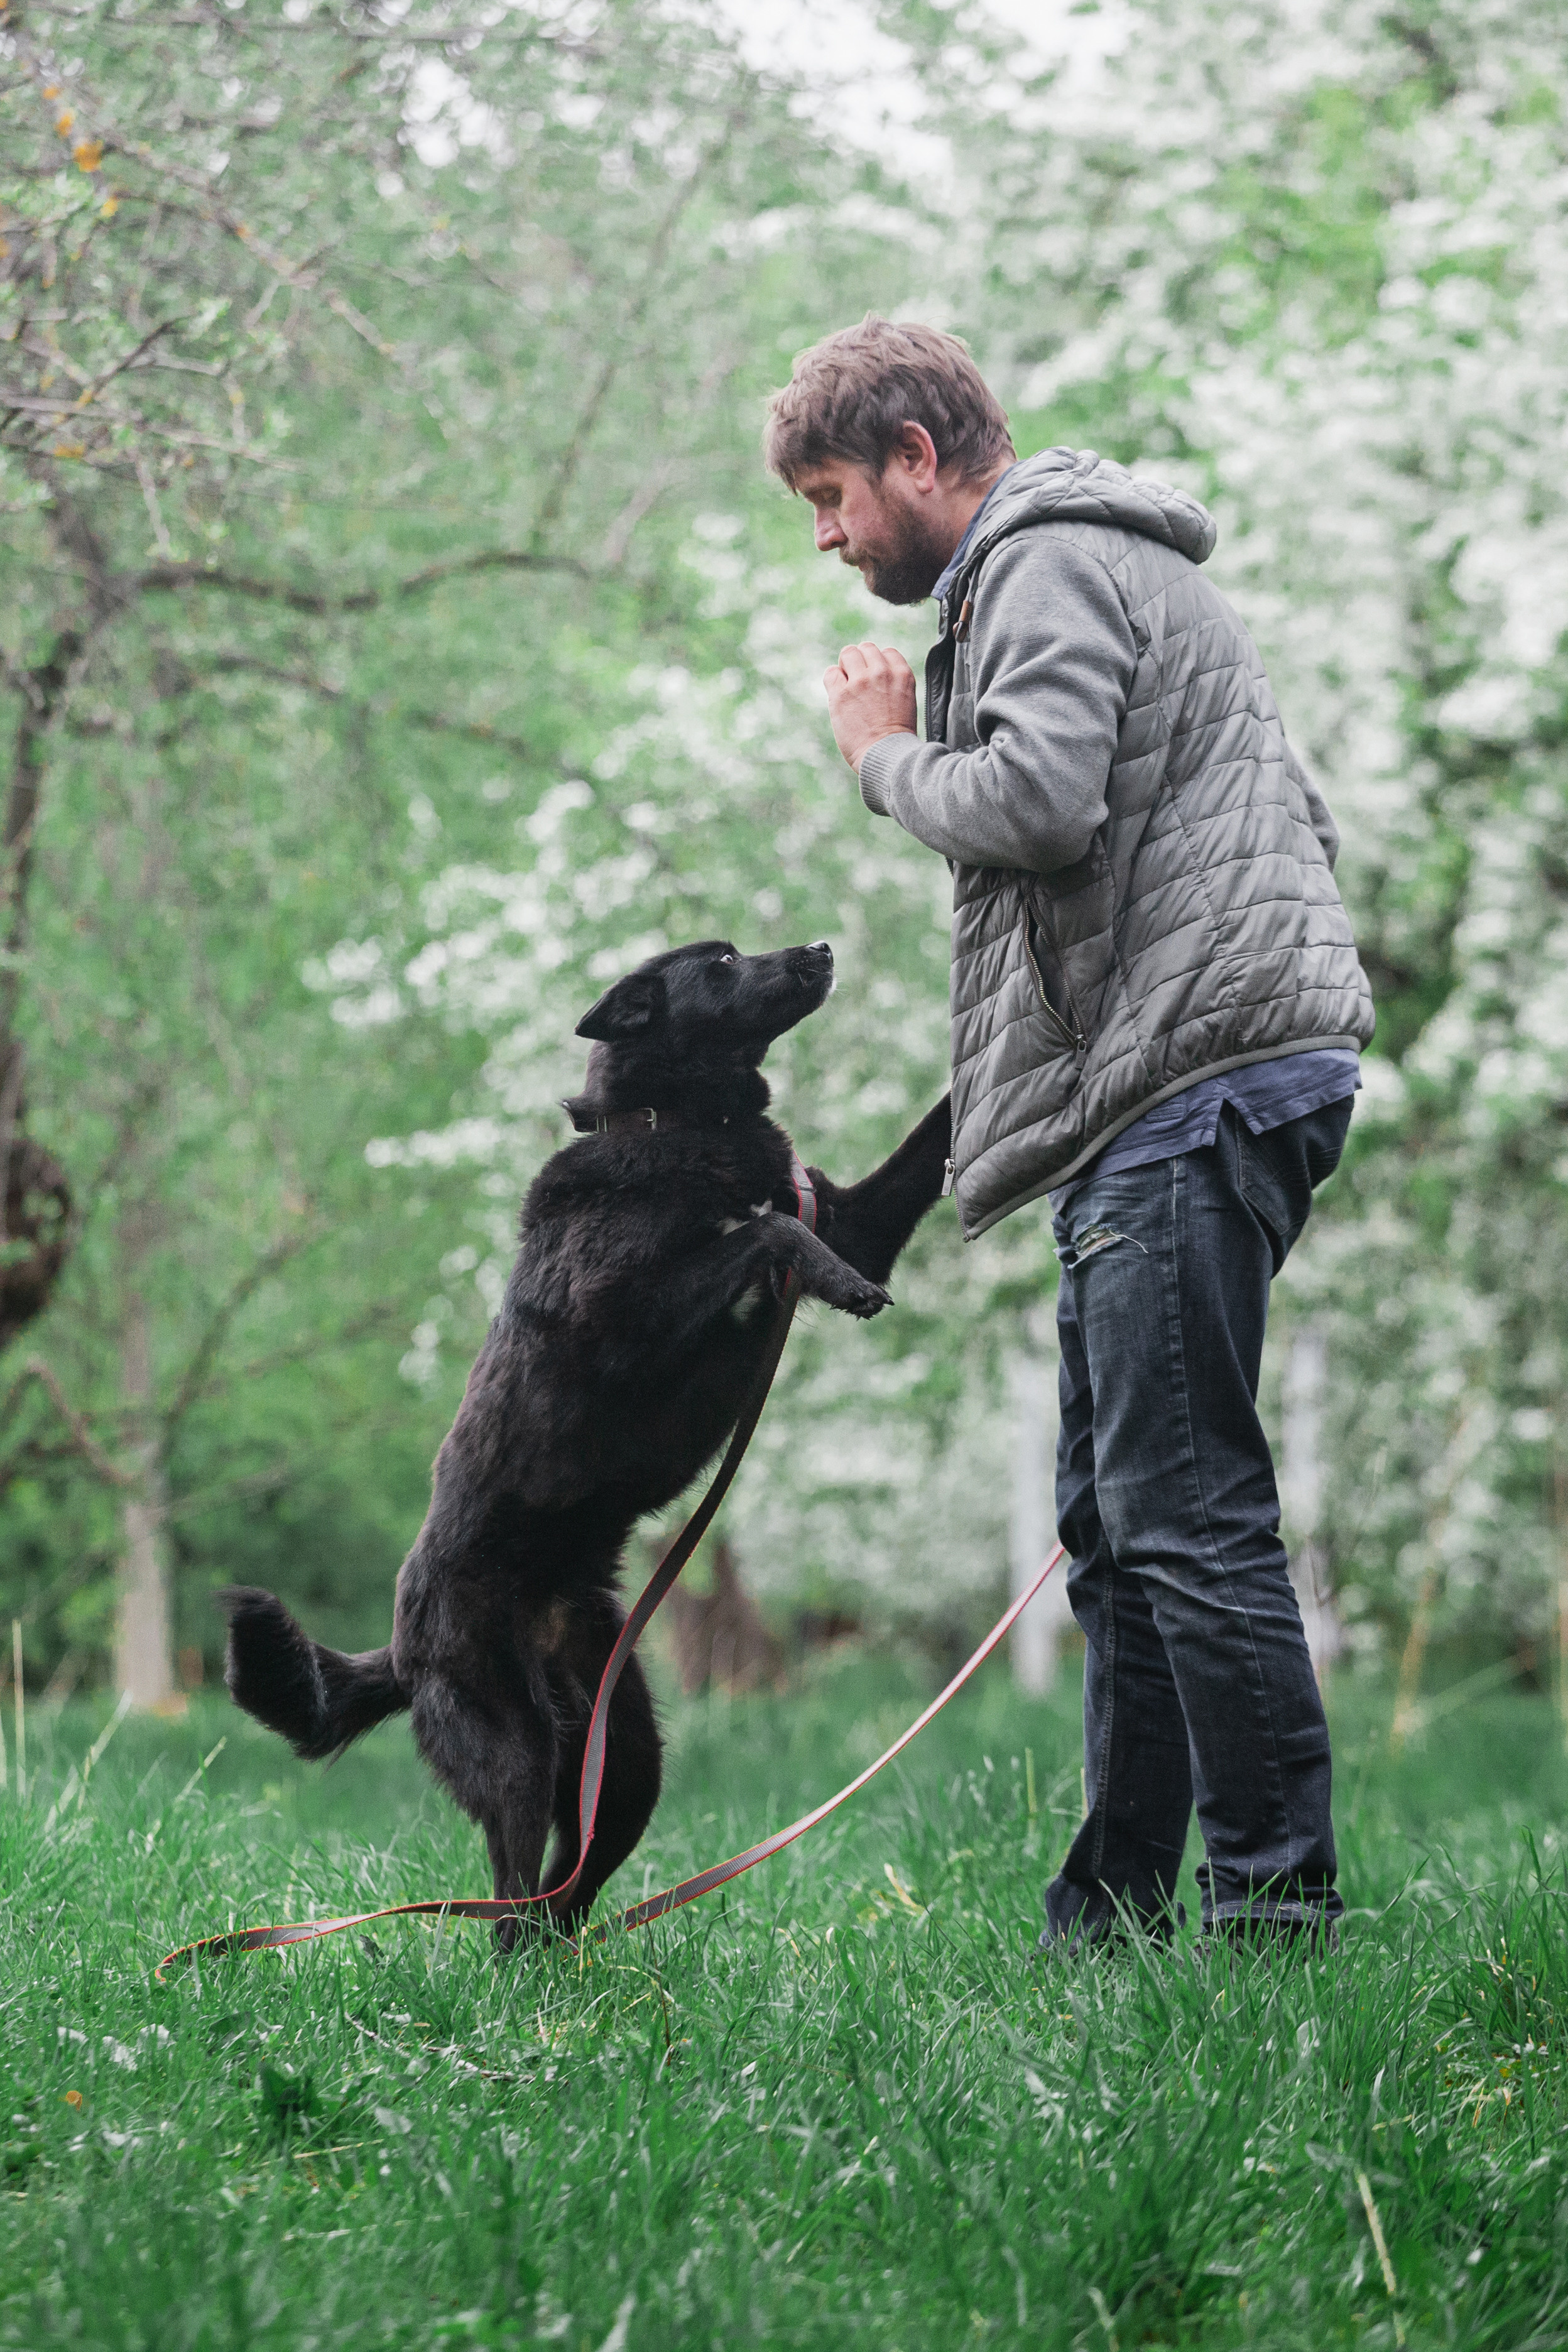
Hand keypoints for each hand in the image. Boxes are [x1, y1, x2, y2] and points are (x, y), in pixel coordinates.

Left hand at [822, 642, 917, 773]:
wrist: (887, 757)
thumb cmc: (896, 738)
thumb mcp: (905, 702)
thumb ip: (892, 683)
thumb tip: (872, 673)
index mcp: (903, 675)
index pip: (887, 652)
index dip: (879, 665)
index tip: (876, 681)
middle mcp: (882, 673)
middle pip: (866, 648)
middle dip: (861, 662)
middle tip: (859, 683)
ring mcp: (860, 682)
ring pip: (848, 653)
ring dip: (846, 667)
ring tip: (848, 687)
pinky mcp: (841, 694)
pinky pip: (831, 673)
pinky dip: (833, 680)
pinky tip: (838, 695)